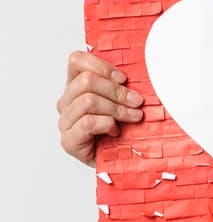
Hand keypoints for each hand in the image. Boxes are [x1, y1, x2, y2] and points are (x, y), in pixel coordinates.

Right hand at [57, 50, 143, 166]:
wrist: (120, 161)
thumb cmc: (123, 128)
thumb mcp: (124, 99)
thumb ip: (121, 83)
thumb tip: (139, 67)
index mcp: (76, 86)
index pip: (76, 61)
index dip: (102, 66)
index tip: (123, 79)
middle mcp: (67, 102)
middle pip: (85, 80)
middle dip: (116, 91)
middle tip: (136, 101)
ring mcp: (65, 122)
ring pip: (87, 100)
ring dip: (116, 108)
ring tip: (133, 117)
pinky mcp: (68, 141)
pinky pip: (87, 123)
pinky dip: (107, 124)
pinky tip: (115, 131)